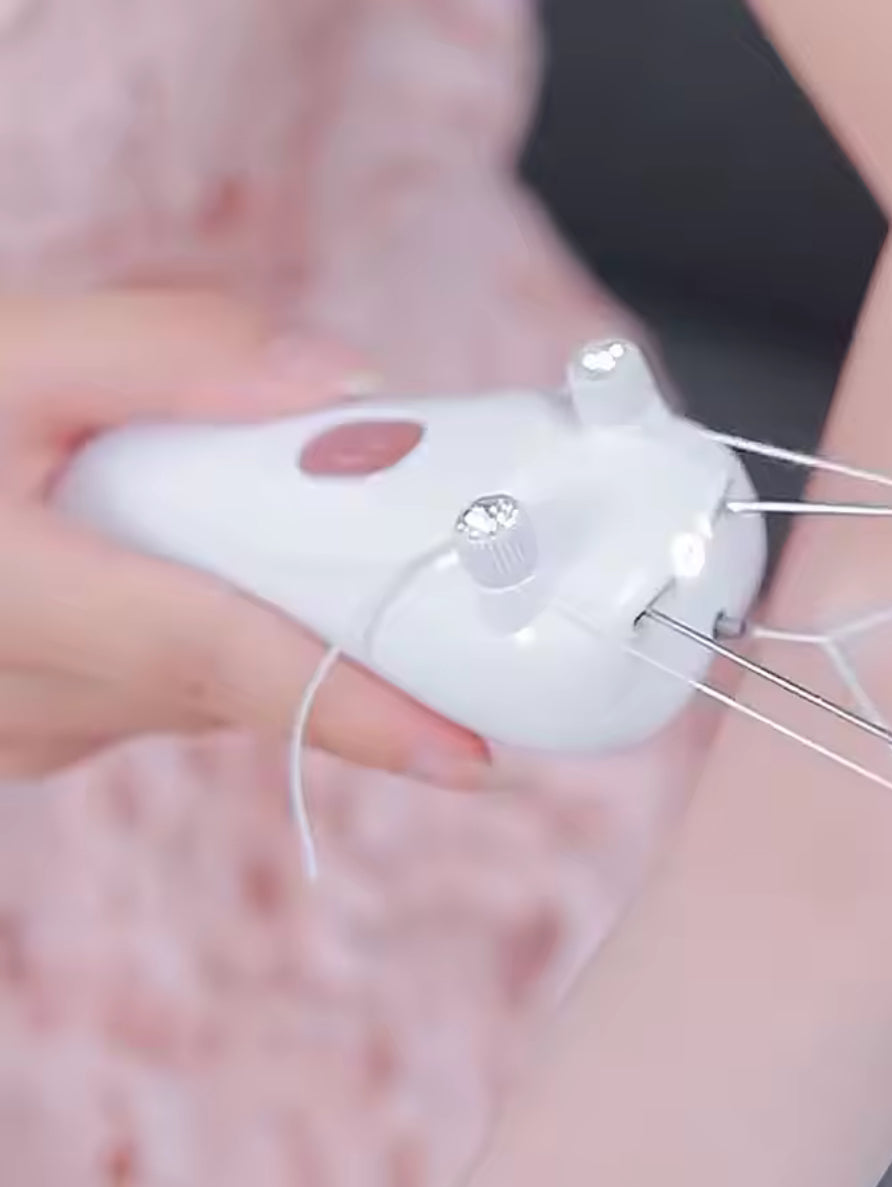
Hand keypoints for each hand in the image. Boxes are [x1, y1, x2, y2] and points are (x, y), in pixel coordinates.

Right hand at [0, 290, 490, 783]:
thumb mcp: (3, 351)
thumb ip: (171, 355)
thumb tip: (346, 387)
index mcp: (8, 596)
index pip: (220, 660)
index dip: (353, 706)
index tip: (469, 754)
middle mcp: (19, 698)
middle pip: (235, 676)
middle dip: (342, 635)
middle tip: (435, 575)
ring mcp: (22, 731)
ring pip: (203, 689)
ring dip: (270, 623)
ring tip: (296, 538)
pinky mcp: (31, 728)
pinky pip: (160, 690)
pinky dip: (208, 633)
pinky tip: (197, 566)